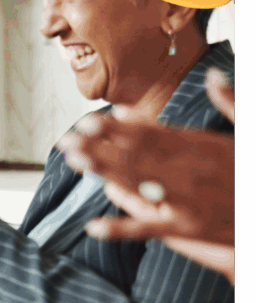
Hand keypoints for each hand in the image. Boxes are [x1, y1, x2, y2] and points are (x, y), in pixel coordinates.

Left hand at [57, 70, 233, 246]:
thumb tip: (213, 74)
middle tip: (67, 140)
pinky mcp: (189, 228)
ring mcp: (187, 199)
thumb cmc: (255, 171)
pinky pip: (149, 228)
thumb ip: (229, 102)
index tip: (88, 120)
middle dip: (99, 146)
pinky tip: (94, 227)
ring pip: (138, 183)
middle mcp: (190, 169)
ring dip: (104, 172)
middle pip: (136, 154)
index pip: (150, 132)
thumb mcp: (249, 133)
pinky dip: (121, 228)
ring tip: (74, 163)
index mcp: (201, 146)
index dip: (116, 127)